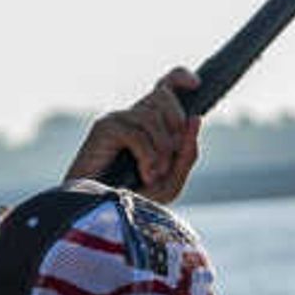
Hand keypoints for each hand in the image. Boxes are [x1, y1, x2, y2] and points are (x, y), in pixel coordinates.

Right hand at [68, 68, 203, 201]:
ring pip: (153, 114)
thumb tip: (195, 119)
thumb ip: (187, 154)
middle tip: (170, 159)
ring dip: (162, 148)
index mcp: (148, 125)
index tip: (195, 84)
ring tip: (154, 174)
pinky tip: (145, 173)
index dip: (180, 78)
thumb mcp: (170, 181)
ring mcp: (117, 120)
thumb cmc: (131, 200)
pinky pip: (138, 132)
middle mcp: (132, 117)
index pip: (164, 88)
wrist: (99, 216)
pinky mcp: (104, 128)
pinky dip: (148, 155)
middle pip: (164, 96)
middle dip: (176, 126)